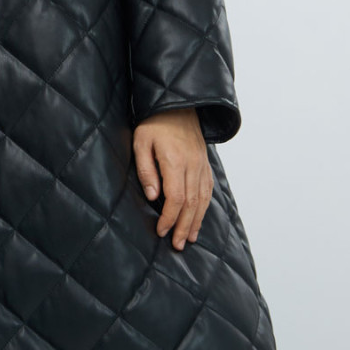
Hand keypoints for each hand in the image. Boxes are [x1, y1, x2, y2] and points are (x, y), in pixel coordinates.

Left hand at [132, 108, 211, 250]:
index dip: (169, 217)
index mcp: (175, 161)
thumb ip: (146, 169)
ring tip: (189, 238)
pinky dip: (204, 207)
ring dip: (196, 221)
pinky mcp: (205, 164)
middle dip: (184, 226)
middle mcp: (192, 165)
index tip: (161, 231)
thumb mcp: (141, 142)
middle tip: (177, 245)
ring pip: (202, 199)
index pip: (176, 197)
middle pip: (191, 203)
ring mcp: (201, 165)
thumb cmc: (154, 123)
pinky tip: (198, 218)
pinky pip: (208, 190)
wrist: (178, 104)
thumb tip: (153, 196)